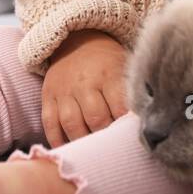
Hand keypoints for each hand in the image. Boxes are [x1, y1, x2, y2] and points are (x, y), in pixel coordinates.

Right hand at [40, 29, 128, 146]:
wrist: (77, 40)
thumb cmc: (108, 62)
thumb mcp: (125, 68)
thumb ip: (133, 92)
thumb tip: (145, 123)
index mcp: (108, 74)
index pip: (120, 107)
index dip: (126, 128)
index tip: (133, 140)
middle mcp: (84, 83)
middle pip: (95, 119)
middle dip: (106, 138)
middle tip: (114, 150)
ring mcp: (64, 91)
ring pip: (72, 124)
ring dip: (84, 142)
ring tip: (94, 154)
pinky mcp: (47, 97)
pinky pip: (49, 124)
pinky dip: (58, 141)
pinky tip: (70, 151)